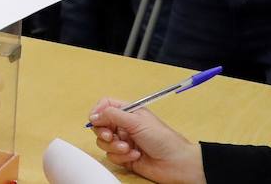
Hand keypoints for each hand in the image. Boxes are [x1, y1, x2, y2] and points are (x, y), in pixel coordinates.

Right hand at [88, 100, 205, 183]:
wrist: (177, 164)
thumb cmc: (162, 138)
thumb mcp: (136, 121)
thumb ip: (112, 115)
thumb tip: (93, 116)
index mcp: (128, 112)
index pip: (105, 106)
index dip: (97, 112)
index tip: (95, 120)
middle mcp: (124, 126)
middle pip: (100, 125)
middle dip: (103, 132)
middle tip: (110, 136)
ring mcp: (124, 142)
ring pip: (103, 142)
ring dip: (113, 146)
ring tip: (128, 148)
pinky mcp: (125, 157)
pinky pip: (111, 156)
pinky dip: (121, 157)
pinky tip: (135, 156)